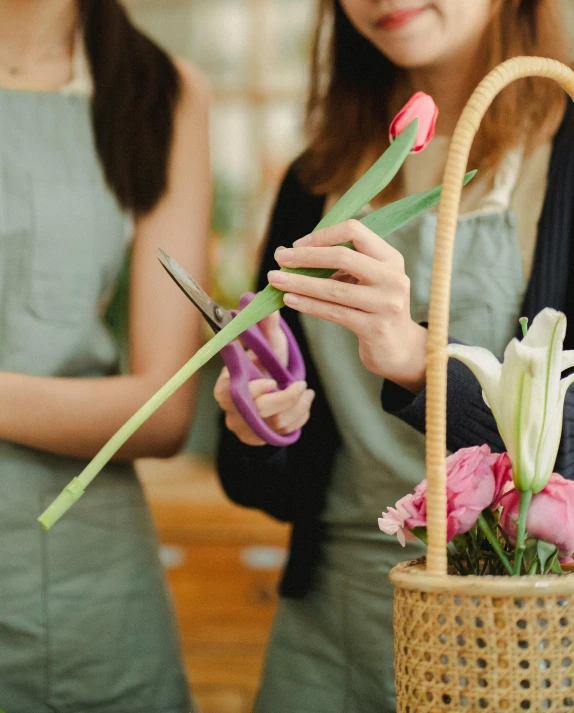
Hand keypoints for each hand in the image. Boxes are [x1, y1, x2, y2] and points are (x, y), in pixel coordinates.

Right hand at [214, 310, 314, 445]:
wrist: (268, 395)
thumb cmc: (264, 367)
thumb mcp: (267, 349)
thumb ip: (266, 329)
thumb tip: (267, 303)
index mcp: (226, 387)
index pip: (228, 393)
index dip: (251, 390)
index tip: (270, 381)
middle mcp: (234, 411)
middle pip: (257, 411)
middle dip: (283, 399)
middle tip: (299, 385)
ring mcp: (249, 428)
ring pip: (276, 422)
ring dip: (297, 405)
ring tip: (305, 390)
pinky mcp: (264, 438)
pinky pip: (287, 431)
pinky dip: (301, 415)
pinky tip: (304, 400)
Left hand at [267, 219, 426, 392]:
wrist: (398, 349)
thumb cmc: (374, 308)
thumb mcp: (366, 280)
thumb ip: (340, 265)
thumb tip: (292, 253)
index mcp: (390, 257)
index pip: (355, 231)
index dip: (323, 235)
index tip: (297, 245)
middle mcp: (393, 277)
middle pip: (342, 256)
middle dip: (306, 257)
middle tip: (280, 259)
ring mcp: (386, 304)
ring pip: (333, 288)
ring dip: (300, 282)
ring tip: (275, 280)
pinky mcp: (375, 328)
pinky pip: (333, 312)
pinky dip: (308, 304)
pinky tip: (290, 299)